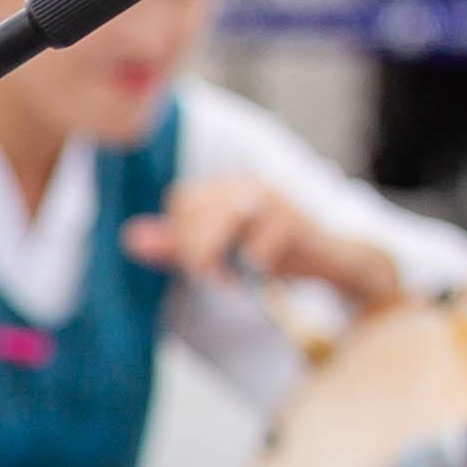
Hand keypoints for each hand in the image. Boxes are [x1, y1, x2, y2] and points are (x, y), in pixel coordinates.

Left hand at [125, 174, 401, 313]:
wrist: (337, 262)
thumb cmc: (277, 254)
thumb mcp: (221, 251)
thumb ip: (177, 245)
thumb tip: (129, 237)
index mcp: (226, 188)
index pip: (180, 200)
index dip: (180, 237)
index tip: (200, 267)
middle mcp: (247, 184)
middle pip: (194, 208)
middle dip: (194, 249)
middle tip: (213, 278)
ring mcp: (274, 198)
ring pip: (222, 217)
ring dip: (214, 255)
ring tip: (224, 282)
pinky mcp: (297, 220)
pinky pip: (259, 240)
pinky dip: (252, 263)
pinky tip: (258, 276)